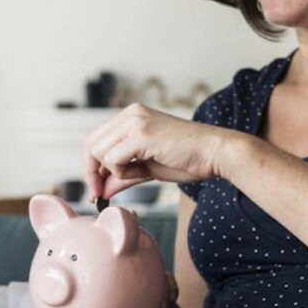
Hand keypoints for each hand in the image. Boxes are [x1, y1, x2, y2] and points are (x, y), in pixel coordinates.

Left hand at [84, 103, 223, 199]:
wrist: (215, 153)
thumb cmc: (187, 159)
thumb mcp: (146, 168)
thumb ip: (122, 176)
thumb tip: (100, 191)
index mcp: (131, 116)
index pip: (96, 139)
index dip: (92, 165)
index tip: (96, 189)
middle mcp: (130, 114)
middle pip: (91, 144)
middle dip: (92, 172)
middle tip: (99, 194)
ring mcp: (135, 121)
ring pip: (99, 151)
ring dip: (112, 171)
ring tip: (137, 173)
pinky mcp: (141, 134)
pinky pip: (113, 158)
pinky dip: (121, 172)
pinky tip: (143, 170)